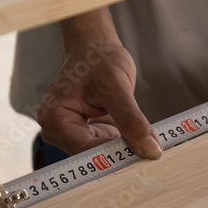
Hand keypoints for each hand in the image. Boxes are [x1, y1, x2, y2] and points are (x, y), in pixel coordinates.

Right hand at [37, 37, 161, 159]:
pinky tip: (141, 141)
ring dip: (126, 152)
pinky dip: (126, 145)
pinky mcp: (89, 135)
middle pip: (93, 157)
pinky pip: (109, 148)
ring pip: (103, 156)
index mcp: (55, 119)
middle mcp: (59, 132)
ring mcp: (73, 135)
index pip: (85, 150)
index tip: (144, 159)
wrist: (96, 48)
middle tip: (152, 156)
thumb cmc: (98, 60)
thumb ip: (132, 119)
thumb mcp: (117, 86)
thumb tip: (151, 149)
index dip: (114, 158)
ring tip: (149, 148)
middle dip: (121, 156)